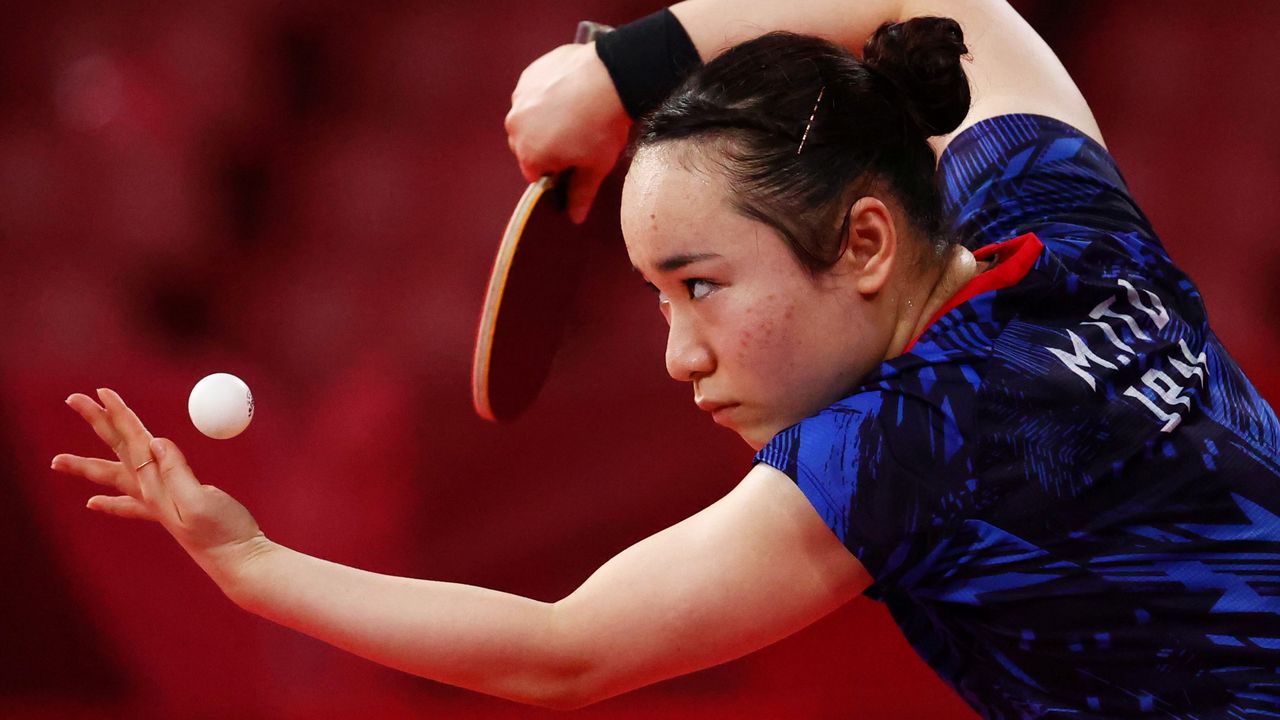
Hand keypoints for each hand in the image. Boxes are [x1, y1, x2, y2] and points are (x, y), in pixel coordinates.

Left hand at [51, 388, 266, 583]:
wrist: (237, 561)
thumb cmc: (224, 533)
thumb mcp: (201, 500)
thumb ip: (177, 472)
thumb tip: (155, 442)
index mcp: (157, 486)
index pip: (134, 441)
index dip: (119, 415)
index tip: (103, 392)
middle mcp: (152, 494)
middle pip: (117, 451)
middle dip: (97, 424)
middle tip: (74, 400)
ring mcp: (159, 504)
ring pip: (117, 474)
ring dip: (90, 462)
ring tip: (60, 461)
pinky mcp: (172, 512)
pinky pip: (131, 503)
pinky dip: (110, 501)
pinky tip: (94, 503)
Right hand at [505, 41, 631, 222]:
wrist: (612, 77)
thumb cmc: (602, 126)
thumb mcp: (595, 166)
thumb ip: (580, 194)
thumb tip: (575, 218)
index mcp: (529, 155)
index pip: (535, 173)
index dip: (555, 169)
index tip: (573, 159)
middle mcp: (516, 127)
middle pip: (527, 145)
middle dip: (545, 144)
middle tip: (576, 135)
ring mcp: (520, 99)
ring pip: (528, 118)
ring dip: (544, 118)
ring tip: (574, 112)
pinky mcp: (529, 76)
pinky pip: (533, 93)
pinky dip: (546, 96)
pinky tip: (570, 93)